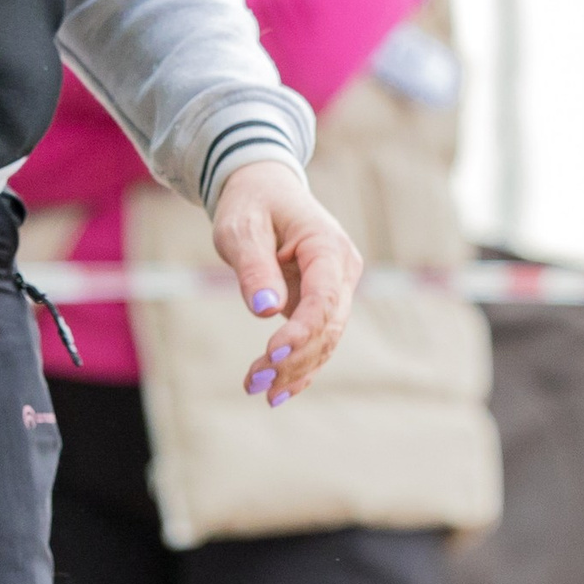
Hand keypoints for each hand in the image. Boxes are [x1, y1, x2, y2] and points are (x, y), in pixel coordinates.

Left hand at [209, 157, 361, 401]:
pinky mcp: (323, 302)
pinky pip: (318, 340)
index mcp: (327, 246)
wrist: (264, 189)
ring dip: (294, 369)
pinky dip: (300, 367)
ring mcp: (336, 288)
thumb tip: (267, 311)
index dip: (301, 332)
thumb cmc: (251, 204)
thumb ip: (254, 267)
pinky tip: (278, 393)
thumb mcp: (241, 228)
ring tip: (255, 387)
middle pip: (329, 327)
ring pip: (325, 340)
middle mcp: (342, 270)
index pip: (323, 299)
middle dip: (294, 359)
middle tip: (253, 381)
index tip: (272, 354)